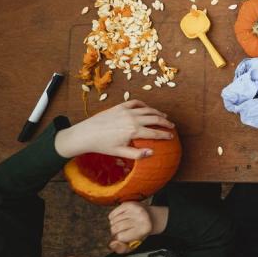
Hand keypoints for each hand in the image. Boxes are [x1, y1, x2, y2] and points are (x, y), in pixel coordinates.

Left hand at [54, 100, 173, 159]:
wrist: (85, 134)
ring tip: (164, 116)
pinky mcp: (120, 106)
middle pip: (155, 119)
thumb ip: (137, 154)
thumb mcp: (120, 152)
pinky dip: (144, 104)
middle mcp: (132, 119)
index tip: (172, 136)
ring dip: (158, 112)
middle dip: (165, 122)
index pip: (155, 133)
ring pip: (148, 109)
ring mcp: (126, 111)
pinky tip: (147, 108)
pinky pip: (136, 102)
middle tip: (172, 126)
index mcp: (134, 131)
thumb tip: (152, 152)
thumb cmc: (102, 146)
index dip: (165, 135)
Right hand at [107, 201, 167, 253]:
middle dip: (115, 232)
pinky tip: (121, 218)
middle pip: (115, 228)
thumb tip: (111, 244)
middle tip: (123, 230)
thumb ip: (122, 249)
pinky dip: (113, 218)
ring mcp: (135, 209)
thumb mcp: (135, 244)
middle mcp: (140, 217)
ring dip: (114, 225)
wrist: (151, 218)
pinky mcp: (129, 204)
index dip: (118, 238)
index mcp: (143, 229)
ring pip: (112, 221)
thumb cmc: (140, 233)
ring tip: (124, 224)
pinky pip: (112, 214)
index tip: (123, 237)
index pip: (120, 237)